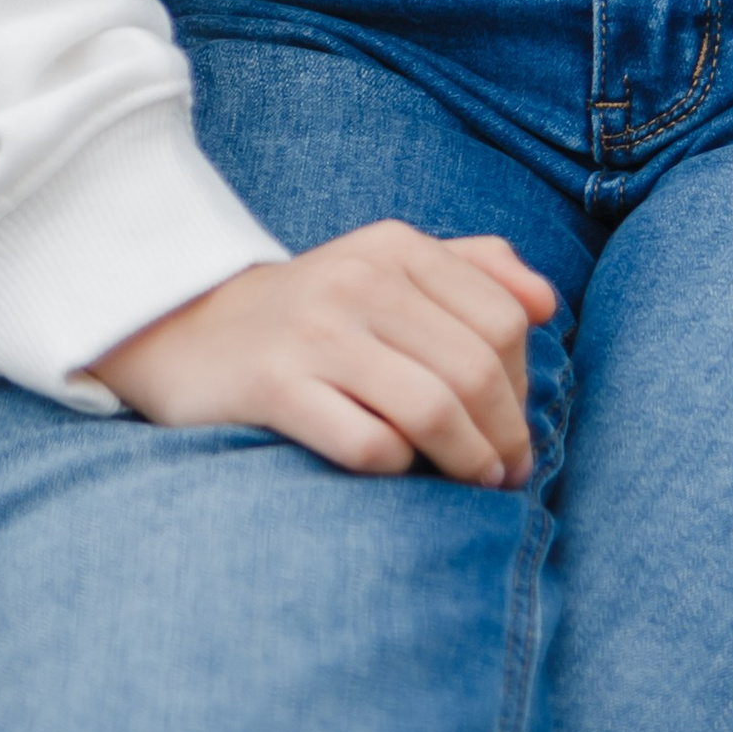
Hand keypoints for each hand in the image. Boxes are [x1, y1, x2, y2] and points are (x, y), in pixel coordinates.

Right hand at [93, 226, 557, 486]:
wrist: (184, 329)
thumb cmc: (312, 312)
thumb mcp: (385, 267)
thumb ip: (471, 269)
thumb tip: (548, 303)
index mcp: (394, 247)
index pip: (503, 317)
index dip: (525, 381)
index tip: (516, 423)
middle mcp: (358, 280)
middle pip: (475, 369)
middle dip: (507, 433)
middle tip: (508, 472)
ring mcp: (314, 333)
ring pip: (432, 410)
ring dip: (468, 461)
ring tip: (475, 484)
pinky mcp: (275, 388)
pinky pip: (367, 445)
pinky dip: (399, 468)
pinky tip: (399, 471)